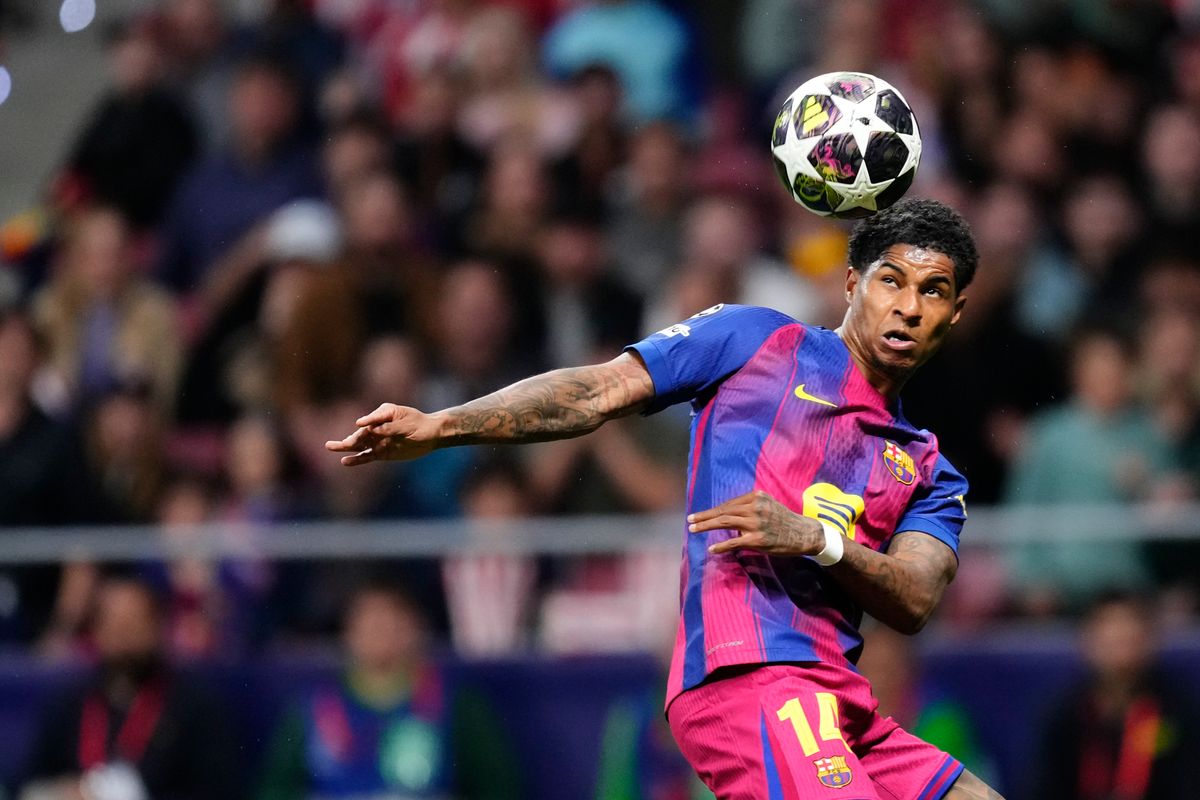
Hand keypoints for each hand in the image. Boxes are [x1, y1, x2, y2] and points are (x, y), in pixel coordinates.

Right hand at [324, 403, 440, 465]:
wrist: (431, 435)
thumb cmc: (420, 425)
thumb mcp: (407, 424)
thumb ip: (390, 427)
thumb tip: (372, 429)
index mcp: (384, 413)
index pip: (372, 419)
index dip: (366, 422)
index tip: (360, 425)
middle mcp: (377, 426)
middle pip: (361, 433)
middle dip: (351, 439)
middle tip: (337, 444)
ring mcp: (378, 439)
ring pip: (359, 444)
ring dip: (346, 446)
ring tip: (329, 446)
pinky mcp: (381, 452)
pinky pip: (366, 456)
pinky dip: (357, 459)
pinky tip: (345, 461)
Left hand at [687, 490, 822, 555]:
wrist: (804, 533)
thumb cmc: (785, 520)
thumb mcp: (768, 505)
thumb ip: (750, 506)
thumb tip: (730, 515)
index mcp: (756, 497)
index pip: (729, 503)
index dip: (713, 510)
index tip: (700, 514)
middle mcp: (755, 507)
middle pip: (723, 511)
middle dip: (704, 516)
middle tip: (690, 520)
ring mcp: (756, 524)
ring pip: (725, 522)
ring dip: (706, 526)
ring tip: (693, 529)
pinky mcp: (758, 540)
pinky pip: (734, 542)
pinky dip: (721, 545)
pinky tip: (712, 549)